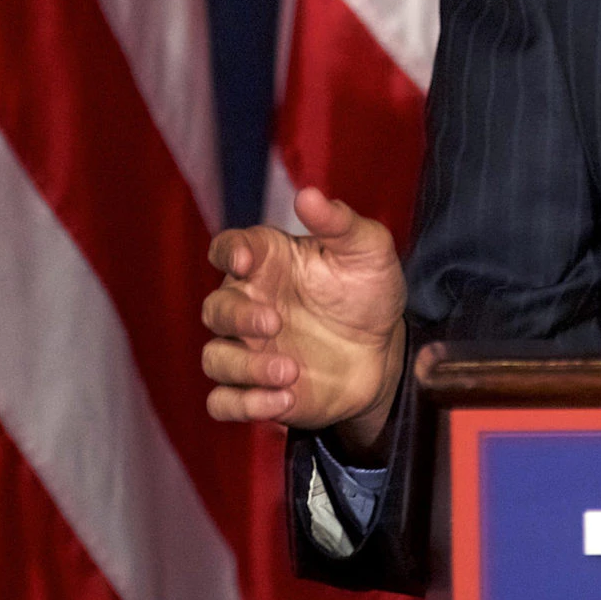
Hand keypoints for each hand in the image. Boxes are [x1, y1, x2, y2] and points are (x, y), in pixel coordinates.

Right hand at [201, 187, 408, 454]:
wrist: (386, 351)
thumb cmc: (368, 291)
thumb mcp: (367, 250)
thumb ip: (340, 222)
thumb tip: (308, 194)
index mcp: (268, 263)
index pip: (228, 248)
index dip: (228, 252)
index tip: (244, 260)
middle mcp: (250, 304)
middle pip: (214, 309)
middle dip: (237, 317)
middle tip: (275, 323)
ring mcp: (249, 349)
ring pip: (215, 359)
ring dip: (245, 368)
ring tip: (291, 371)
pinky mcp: (256, 389)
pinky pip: (224, 402)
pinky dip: (244, 405)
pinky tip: (282, 400)